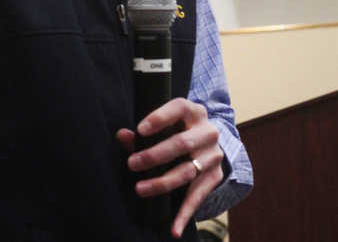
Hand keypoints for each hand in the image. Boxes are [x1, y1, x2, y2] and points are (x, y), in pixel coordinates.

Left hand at [116, 98, 223, 238]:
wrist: (207, 143)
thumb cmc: (175, 131)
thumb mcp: (163, 126)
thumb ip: (142, 132)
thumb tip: (122, 135)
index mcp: (193, 112)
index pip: (179, 108)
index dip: (160, 118)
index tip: (139, 130)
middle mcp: (208, 131)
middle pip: (182, 143)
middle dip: (154, 155)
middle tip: (132, 164)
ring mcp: (213, 155)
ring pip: (187, 171)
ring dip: (162, 183)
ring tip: (140, 189)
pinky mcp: (215, 176)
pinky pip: (198, 196)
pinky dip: (184, 213)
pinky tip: (174, 229)